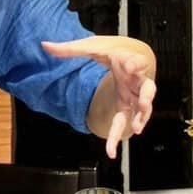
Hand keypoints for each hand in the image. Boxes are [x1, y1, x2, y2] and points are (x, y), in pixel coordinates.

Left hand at [44, 37, 155, 158]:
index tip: (127, 65)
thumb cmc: (110, 52)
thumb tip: (44, 45)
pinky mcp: (128, 105)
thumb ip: (68, 49)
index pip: (136, 62)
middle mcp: (135, 80)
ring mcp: (134, 94)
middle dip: (146, 95)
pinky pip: (127, 120)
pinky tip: (112, 148)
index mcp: (127, 62)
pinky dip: (120, 134)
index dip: (135, 63)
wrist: (124, 56)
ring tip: (137, 127)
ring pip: (143, 107)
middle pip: (147, 87)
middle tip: (143, 101)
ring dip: (141, 117)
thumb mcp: (90, 48)